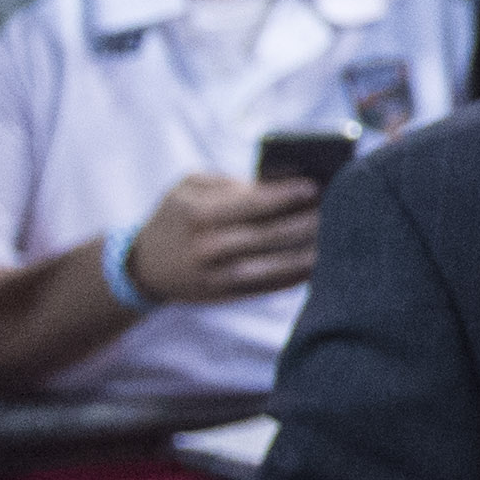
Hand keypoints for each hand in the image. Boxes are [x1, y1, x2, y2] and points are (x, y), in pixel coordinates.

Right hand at [122, 172, 323, 303]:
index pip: (251, 204)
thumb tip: (277, 183)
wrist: (144, 266)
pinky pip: (268, 287)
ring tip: (334, 237)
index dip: (285, 196)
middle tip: (335, 210)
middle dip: (305, 222)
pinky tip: (317, 263)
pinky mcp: (226, 296)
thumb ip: (229, 184)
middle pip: (268, 236)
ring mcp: (216, 276)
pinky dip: (295, 276)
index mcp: (197, 215)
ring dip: (307, 253)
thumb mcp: (187, 188)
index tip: (314, 187)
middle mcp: (208, 248)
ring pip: (273, 266)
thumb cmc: (175, 216)